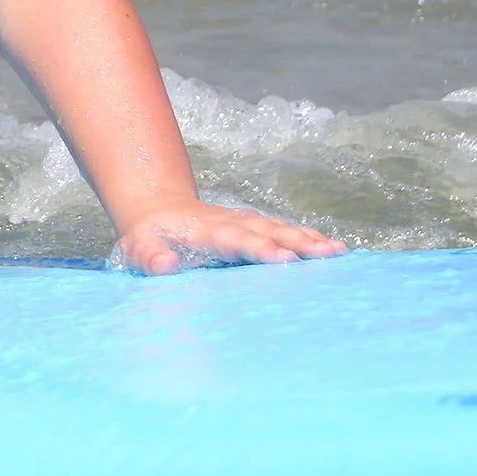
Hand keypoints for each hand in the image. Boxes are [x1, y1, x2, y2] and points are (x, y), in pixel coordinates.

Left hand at [115, 202, 346, 274]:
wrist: (157, 209)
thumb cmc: (148, 237)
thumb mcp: (137, 249)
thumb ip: (150, 257)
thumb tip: (163, 266)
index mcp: (206, 232)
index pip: (237, 240)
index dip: (260, 249)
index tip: (284, 259)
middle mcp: (232, 223)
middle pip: (269, 232)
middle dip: (299, 243)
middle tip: (329, 254)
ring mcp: (245, 223)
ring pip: (281, 229)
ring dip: (310, 239)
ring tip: (340, 252)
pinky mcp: (254, 227)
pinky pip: (284, 230)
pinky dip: (308, 237)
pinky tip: (331, 248)